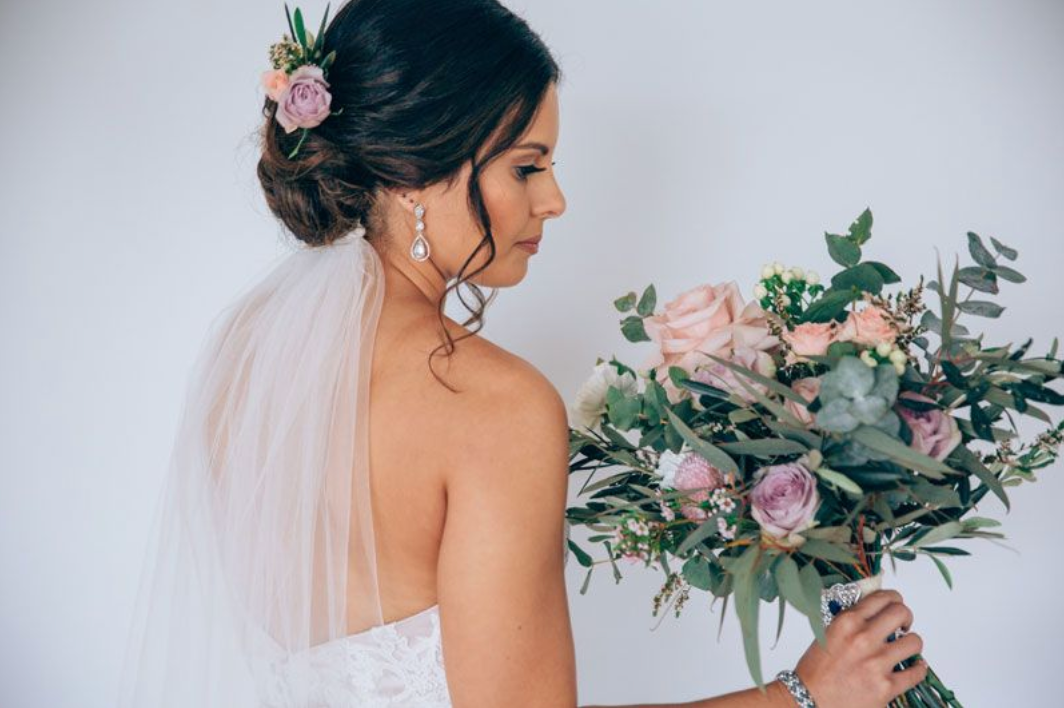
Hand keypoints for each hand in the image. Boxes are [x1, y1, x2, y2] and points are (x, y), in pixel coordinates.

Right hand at [791, 589, 927, 707]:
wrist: (809, 701)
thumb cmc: (815, 670)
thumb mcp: (827, 634)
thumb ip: (851, 621)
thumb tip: (874, 612)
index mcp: (847, 622)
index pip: (882, 597)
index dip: (894, 599)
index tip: (895, 606)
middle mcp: (863, 638)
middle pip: (901, 613)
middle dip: (906, 618)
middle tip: (903, 626)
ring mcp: (876, 663)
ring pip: (914, 642)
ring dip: (911, 644)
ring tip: (904, 649)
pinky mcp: (886, 687)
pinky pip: (916, 672)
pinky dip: (917, 669)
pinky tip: (913, 668)